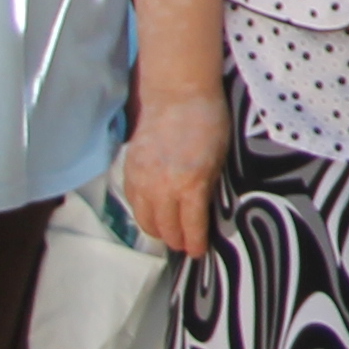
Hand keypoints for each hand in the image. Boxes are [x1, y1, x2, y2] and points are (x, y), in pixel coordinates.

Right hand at [120, 90, 228, 261]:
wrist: (177, 95)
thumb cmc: (208, 123)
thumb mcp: (219, 160)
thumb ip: (208, 190)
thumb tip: (204, 216)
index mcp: (190, 185)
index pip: (190, 228)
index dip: (195, 245)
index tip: (198, 253)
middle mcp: (162, 188)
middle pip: (165, 230)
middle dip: (177, 241)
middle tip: (185, 244)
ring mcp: (142, 180)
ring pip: (145, 221)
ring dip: (158, 231)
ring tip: (170, 233)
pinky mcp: (129, 171)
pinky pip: (133, 203)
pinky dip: (143, 213)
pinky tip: (153, 213)